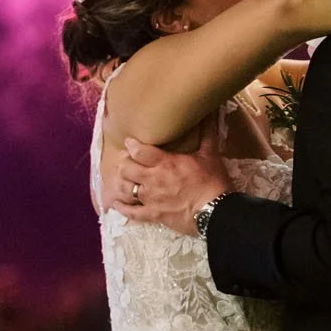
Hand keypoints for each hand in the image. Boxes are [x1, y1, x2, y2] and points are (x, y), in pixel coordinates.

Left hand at [112, 132, 229, 236]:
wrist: (215, 212)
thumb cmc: (212, 182)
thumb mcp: (210, 155)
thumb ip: (207, 134)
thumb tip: (211, 115)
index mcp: (165, 163)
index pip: (139, 151)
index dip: (131, 145)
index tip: (129, 142)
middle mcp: (152, 180)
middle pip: (126, 169)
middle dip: (124, 163)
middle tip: (127, 161)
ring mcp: (150, 199)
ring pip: (125, 189)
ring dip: (121, 183)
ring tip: (121, 179)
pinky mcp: (153, 215)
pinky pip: (131, 213)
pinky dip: (121, 208)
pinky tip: (115, 203)